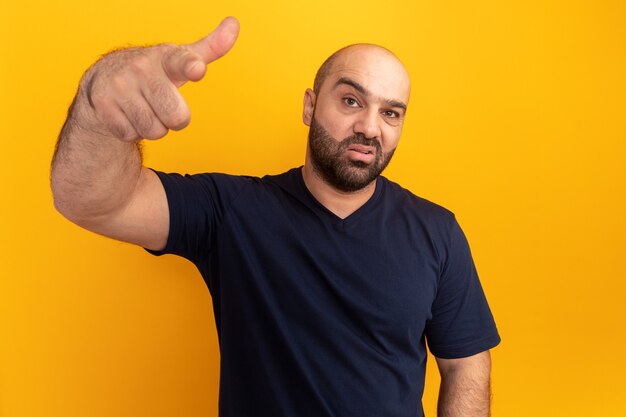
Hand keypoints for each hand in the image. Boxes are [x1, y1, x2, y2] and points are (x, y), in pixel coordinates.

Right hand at [73, 16, 239, 141]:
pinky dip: (132, 131)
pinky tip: (127, 113)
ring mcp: (119, 85)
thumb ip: (210, 48)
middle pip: (176, 116)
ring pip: (154, 130)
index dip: (190, 66)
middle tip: (164, 105)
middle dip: (175, 119)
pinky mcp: (103, 104)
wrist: (104, 80)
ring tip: (144, 108)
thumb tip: (234, 24)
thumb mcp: (180, 60)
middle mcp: (141, 68)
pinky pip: (132, 134)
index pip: (181, 62)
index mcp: (165, 57)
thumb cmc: (153, 73)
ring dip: (153, 127)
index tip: (197, 68)